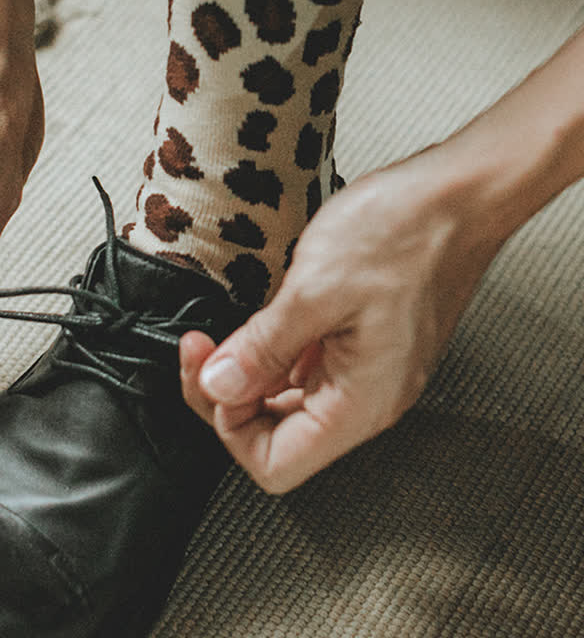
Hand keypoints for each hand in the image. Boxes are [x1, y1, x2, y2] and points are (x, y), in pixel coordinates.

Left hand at [181, 148, 502, 492]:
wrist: (457, 195)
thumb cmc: (406, 234)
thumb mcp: (315, 290)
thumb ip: (262, 348)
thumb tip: (218, 387)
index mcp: (360, 403)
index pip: (275, 464)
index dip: (229, 425)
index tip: (211, 374)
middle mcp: (366, 399)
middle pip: (276, 435)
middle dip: (228, 395)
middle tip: (202, 347)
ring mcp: (367, 372)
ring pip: (287, 402)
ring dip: (247, 372)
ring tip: (224, 332)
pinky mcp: (363, 345)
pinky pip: (305, 369)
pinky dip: (272, 353)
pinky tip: (261, 321)